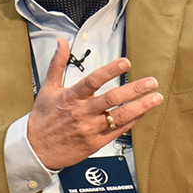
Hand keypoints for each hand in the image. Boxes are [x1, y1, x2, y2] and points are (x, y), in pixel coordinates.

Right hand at [26, 37, 162, 169]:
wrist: (36, 149)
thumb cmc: (42, 119)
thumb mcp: (47, 88)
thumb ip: (57, 63)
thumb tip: (61, 42)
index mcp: (71, 97)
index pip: (93, 81)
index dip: (110, 71)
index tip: (126, 62)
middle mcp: (82, 112)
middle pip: (112, 99)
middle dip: (134, 89)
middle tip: (151, 82)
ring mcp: (90, 129)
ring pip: (120, 117)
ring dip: (140, 107)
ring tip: (155, 98)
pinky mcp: (95, 143)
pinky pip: (118, 131)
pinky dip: (132, 122)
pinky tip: (143, 113)